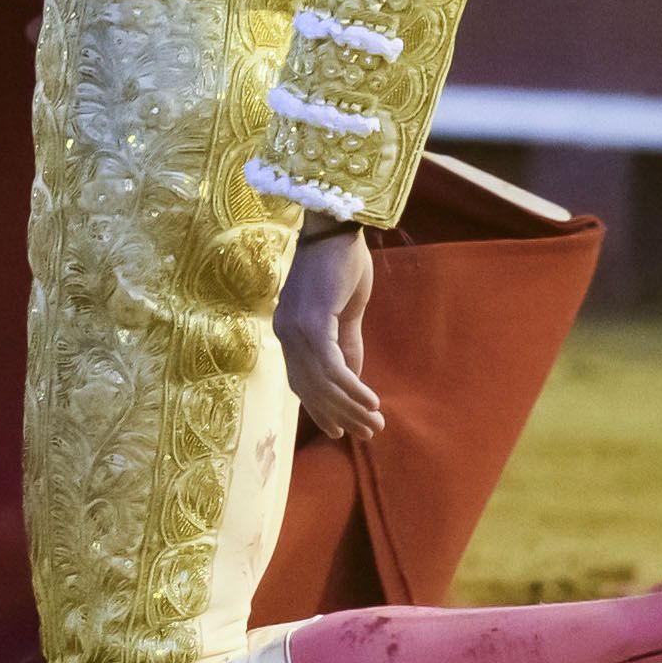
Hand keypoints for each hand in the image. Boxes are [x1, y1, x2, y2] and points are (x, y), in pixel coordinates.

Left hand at [276, 221, 382, 442]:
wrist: (336, 228)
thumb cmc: (340, 263)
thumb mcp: (345, 311)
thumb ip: (345, 343)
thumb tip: (352, 376)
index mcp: (289, 329)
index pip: (301, 380)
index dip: (319, 408)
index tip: (338, 430)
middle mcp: (286, 333)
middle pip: (309, 387)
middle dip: (338, 414)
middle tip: (366, 434)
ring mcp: (295, 329)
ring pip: (321, 383)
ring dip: (349, 407)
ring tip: (374, 424)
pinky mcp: (312, 323)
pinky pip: (332, 367)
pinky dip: (351, 388)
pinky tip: (371, 401)